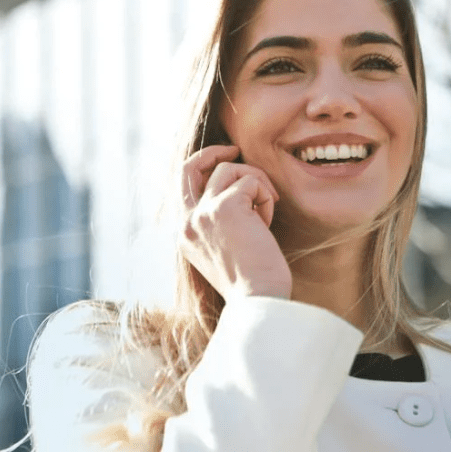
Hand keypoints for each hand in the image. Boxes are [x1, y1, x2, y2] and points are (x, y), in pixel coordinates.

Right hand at [179, 145, 292, 302]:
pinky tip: (267, 224)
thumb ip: (220, 224)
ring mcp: (203, 213)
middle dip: (213, 152)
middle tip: (236, 149)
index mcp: (184, 234)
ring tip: (266, 212)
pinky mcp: (226, 207)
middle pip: (190, 167)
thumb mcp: (225, 251)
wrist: (258, 302)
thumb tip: (237, 193)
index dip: (203, 168)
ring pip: (230, 170)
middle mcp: (187, 222)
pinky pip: (252, 182)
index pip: (183, 186)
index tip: (225, 161)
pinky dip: (266, 197)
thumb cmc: (252, 283)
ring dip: (256, 183)